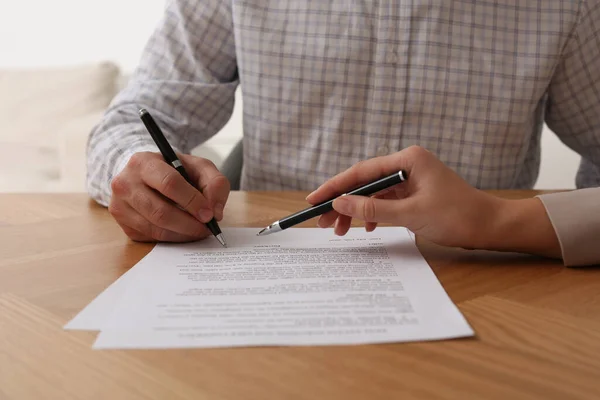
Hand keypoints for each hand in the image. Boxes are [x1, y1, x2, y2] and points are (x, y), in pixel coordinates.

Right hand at [108, 152, 229, 241]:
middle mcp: (125, 183)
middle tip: (207, 228)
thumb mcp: (198, 167)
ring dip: (183, 234)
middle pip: (160, 212)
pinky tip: (183, 231)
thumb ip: (215, 183)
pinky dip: (173, 238)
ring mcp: (120, 206)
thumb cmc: (175, 170)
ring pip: (156, 229)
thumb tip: (215, 213)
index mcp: (143, 162)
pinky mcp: (123, 225)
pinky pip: (152, 238)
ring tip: (199, 230)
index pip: (170, 184)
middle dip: (189, 224)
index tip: (209, 214)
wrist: (146, 176)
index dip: (193, 201)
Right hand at [307, 146, 560, 257]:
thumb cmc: (457, 216)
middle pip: (365, 183)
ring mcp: (411, 180)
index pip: (362, 172)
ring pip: (373, 194)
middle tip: (322, 221)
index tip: (314, 199)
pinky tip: (368, 228)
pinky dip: (374, 215)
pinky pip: (386, 202)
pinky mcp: (414, 194)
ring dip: (357, 211)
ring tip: (340, 230)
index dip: (335, 186)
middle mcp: (407, 165)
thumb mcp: (411, 214)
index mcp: (407, 159)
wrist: (490, 227)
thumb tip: (340, 203)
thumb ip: (373, 209)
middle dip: (343, 202)